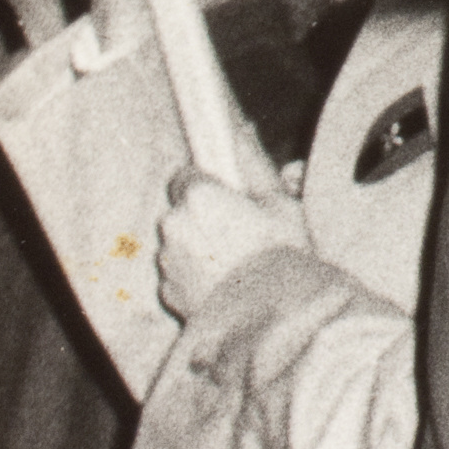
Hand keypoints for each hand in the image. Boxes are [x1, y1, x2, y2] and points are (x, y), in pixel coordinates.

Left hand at [157, 164, 307, 322]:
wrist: (271, 319)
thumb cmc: (281, 254)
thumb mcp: (279, 202)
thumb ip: (253, 164)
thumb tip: (241, 130)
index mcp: (199, 197)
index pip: (185, 175)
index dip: (207, 185)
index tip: (228, 196)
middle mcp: (174, 226)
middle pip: (182, 211)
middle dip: (204, 218)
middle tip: (242, 231)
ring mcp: (167, 263)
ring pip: (179, 244)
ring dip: (199, 248)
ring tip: (237, 263)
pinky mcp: (168, 294)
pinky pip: (178, 276)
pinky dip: (196, 277)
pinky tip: (226, 285)